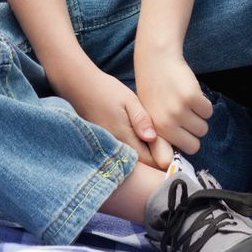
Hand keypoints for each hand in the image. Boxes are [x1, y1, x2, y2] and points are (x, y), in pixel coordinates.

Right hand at [55, 64, 173, 169]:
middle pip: (142, 165)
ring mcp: (108, 148)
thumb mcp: (128, 100)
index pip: (151, 162)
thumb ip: (141, 119)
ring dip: (144, 156)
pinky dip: (133, 151)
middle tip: (166, 146)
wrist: (78, 86)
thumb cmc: (105, 90)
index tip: (173, 150)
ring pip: (133, 161)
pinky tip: (137, 139)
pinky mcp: (104, 145)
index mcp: (124, 139)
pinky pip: (123, 155)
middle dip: (156, 160)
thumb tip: (152, 137)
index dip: (165, 158)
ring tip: (154, 143)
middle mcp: (115, 149)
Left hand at [136, 53, 212, 154]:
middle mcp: (167, 123)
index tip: (181, 129)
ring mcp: (179, 110)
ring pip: (204, 127)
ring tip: (185, 101)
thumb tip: (167, 164)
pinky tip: (190, 92)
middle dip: (194, 129)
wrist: (156, 60)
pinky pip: (209, 111)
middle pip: (197, 142)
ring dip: (199, 115)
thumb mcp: (151, 115)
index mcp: (156, 130)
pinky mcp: (191, 97)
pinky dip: (204, 102)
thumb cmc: (154, 90)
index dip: (186, 139)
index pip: (185, 150)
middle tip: (183, 112)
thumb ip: (160, 138)